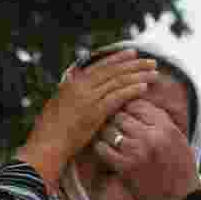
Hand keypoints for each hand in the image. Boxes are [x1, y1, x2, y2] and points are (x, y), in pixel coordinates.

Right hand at [17, 50, 157, 188]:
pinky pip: (117, 97)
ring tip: (154, 73)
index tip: (132, 54)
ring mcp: (88, 98)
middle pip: (113, 70)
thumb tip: (77, 85)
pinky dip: (131, 90)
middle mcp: (81, 86)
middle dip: (134, 64)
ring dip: (138, 75)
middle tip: (151, 61)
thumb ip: (71, 93)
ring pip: (118, 81)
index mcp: (73, 82)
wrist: (46, 145)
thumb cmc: (50, 130)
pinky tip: (144, 87)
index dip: (118, 58)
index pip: (100, 65)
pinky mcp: (95, 112)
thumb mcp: (59, 105)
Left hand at [93, 98, 200, 199]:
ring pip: (109, 130)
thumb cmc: (180, 170)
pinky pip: (103, 149)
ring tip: (106, 136)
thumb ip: (160, 121)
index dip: (127, 107)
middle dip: (114, 119)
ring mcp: (137, 151)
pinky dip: (100, 147)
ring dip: (105, 132)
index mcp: (165, 127)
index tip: (123, 112)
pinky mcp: (125, 167)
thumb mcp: (177, 139)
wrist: (180, 199)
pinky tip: (103, 150)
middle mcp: (151, 135)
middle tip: (110, 124)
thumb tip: (139, 105)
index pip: (137, 104)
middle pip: (121, 115)